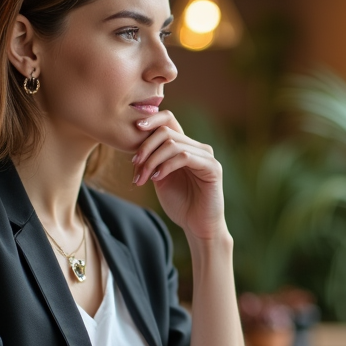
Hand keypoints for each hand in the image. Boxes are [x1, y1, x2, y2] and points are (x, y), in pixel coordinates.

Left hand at [131, 111, 226, 240]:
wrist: (197, 226)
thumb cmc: (180, 203)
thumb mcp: (159, 178)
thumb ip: (152, 160)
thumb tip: (133, 146)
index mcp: (185, 146)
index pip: (169, 120)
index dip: (152, 119)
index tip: (134, 128)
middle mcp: (197, 147)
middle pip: (166, 131)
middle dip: (146, 147)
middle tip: (134, 164)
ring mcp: (206, 156)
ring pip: (173, 144)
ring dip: (152, 160)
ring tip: (143, 177)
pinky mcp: (212, 167)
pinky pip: (185, 157)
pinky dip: (167, 165)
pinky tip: (157, 178)